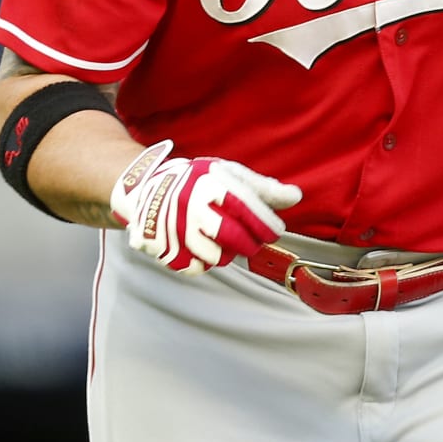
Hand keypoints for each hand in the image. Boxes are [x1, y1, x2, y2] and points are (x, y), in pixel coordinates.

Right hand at [108, 141, 302, 273]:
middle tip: (256, 241)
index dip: (267, 224)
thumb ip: (262, 187)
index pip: (247, 208)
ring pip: (218, 257)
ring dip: (229, 253)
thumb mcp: (228, 174)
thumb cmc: (198, 181)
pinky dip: (205, 262)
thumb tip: (296, 196)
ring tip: (227, 240)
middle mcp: (191, 207)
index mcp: (210, 184)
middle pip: (234, 238)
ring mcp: (176, 230)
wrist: (146, 190)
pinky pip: (196, 268)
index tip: (275, 230)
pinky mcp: (165, 249)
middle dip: (252, 244)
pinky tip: (204, 247)